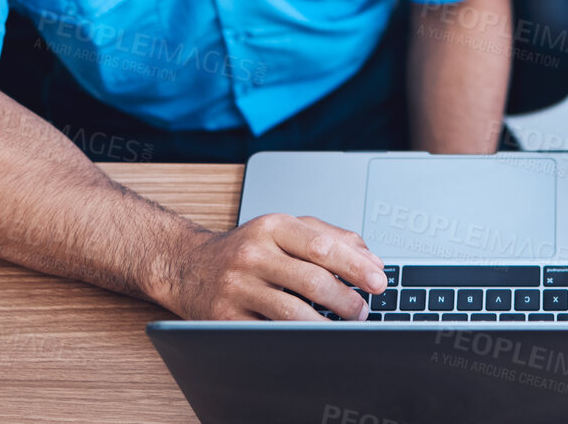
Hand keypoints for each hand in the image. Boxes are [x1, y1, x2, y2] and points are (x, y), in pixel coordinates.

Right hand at [154, 213, 387, 320]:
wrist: (187, 266)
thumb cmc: (246, 248)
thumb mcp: (286, 230)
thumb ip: (332, 238)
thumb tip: (372, 261)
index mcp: (273, 228)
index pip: (322, 246)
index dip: (356, 266)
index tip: (379, 281)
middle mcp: (253, 255)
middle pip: (311, 280)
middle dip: (346, 299)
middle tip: (363, 310)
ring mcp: (237, 288)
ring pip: (291, 312)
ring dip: (327, 324)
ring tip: (345, 327)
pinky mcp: (226, 319)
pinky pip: (269, 333)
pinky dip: (296, 339)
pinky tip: (314, 340)